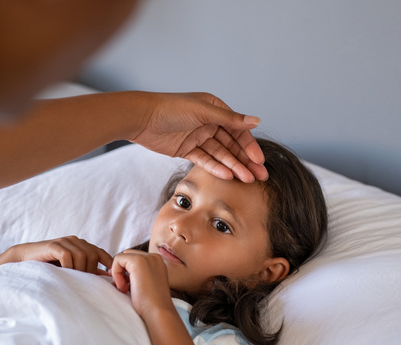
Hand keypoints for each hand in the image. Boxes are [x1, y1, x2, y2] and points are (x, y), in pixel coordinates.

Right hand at [0, 236, 112, 273]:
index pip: (99, 252)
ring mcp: (64, 241)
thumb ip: (85, 269)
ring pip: (82, 256)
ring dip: (79, 271)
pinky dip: (68, 267)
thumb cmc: (48, 266)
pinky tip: (64, 274)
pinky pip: (68, 257)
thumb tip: (105, 276)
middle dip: (90, 271)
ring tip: (72, 280)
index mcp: (80, 244)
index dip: (107, 262)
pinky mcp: (54, 245)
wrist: (24, 259)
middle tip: (83, 283)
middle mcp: (74, 240)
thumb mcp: (70, 268)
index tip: (110, 275)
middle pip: (92, 256)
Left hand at [110, 250, 174, 317]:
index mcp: (157, 262)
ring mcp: (147, 258)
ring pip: (122, 257)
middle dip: (121, 270)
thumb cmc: (150, 304)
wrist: (158, 312)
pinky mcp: (138, 261)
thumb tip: (115, 270)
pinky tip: (123, 288)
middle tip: (123, 287)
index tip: (126, 287)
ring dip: (118, 273)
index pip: (134, 258)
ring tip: (124, 289)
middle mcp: (154, 257)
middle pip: (128, 255)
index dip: (126, 271)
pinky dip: (116, 274)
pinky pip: (118, 259)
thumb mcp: (144, 284)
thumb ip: (136, 275)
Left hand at [130, 92, 267, 182]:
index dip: (250, 146)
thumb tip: (257, 120)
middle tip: (259, 177)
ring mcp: (198, 137)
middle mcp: (209, 123)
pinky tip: (227, 176)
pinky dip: (215, 168)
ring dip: (233, 167)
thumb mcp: (203, 111)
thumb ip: (230, 119)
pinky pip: (204, 160)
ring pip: (220, 155)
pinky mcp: (186, 150)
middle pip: (232, 145)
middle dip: (246, 161)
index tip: (259, 161)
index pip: (238, 130)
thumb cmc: (171, 108)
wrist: (141, 118)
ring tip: (246, 180)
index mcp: (215, 109)